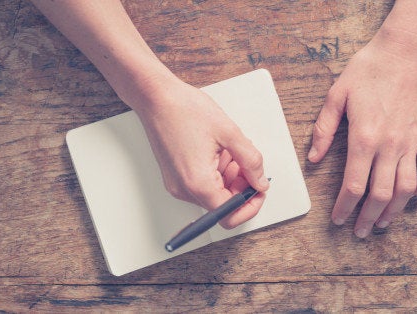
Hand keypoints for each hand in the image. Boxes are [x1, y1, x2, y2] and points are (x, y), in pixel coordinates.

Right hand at [133, 76, 269, 228]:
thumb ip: (251, 161)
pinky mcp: (175, 177)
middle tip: (247, 162)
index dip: (250, 203)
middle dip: (241, 186)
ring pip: (213, 194)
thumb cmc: (184, 110)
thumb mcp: (230, 133)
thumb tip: (260, 181)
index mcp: (198, 183)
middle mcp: (184, 189)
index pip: (230, 214)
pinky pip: (201, 184)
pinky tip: (218, 151)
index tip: (259, 189)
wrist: (156, 98)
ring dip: (229, 177)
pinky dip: (216, 173)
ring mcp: (177, 184)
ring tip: (230, 150)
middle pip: (222, 205)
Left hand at [308, 35, 416, 237]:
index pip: (353, 184)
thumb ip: (323, 130)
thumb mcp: (335, 96)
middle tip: (358, 231)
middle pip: (380, 193)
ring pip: (406, 188)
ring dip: (394, 210)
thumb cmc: (367, 70)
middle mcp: (390, 145)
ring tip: (382, 223)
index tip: (338, 220)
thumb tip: (313, 158)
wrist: (403, 52)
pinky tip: (413, 196)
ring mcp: (411, 142)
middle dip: (367, 217)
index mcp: (364, 138)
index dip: (344, 207)